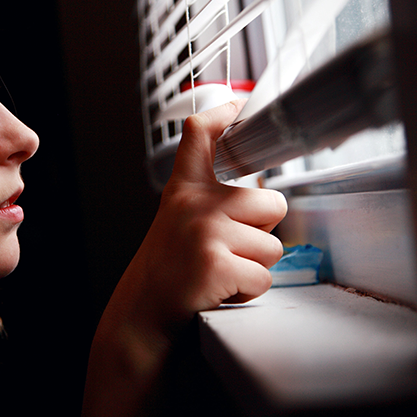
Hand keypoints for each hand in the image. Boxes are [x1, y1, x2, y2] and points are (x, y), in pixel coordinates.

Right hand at [117, 100, 287, 331]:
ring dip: (254, 267)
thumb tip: (261, 196)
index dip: (221, 116)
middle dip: (262, 233)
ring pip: (274, 246)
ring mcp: (205, 232)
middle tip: (227, 249)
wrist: (143, 313)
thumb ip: (211, 200)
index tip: (235, 103)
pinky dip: (248, 291)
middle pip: (272, 203)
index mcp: (185, 190)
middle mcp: (194, 204)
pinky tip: (219, 289)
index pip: (200, 138)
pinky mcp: (216, 264)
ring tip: (220, 271)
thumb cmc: (169, 268)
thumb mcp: (178, 220)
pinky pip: (263, 277)